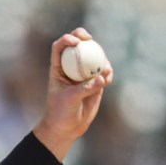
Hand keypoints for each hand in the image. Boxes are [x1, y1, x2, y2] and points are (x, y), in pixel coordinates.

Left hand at [32, 27, 113, 160]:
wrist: (67, 127)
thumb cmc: (61, 112)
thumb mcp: (70, 99)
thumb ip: (85, 88)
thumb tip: (102, 77)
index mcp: (58, 68)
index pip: (59, 48)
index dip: (66, 39)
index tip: (75, 42)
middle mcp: (71, 68)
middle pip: (78, 45)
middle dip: (83, 36)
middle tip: (90, 38)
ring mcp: (84, 74)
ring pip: (94, 57)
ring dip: (100, 58)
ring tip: (103, 71)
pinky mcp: (95, 82)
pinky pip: (104, 72)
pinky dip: (107, 73)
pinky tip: (107, 80)